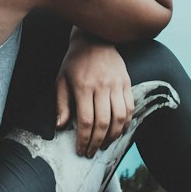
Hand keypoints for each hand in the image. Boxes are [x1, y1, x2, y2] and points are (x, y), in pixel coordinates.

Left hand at [56, 33, 135, 158]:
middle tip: (91, 152)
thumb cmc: (74, 62)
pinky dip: (125, 124)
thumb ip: (62, 104)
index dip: (84, 139)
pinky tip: (118, 132)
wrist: (94, 39)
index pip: (86, 121)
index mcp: (83, 87)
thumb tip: (61, 127)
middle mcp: (102, 86)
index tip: (80, 150)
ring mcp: (117, 84)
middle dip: (97, 142)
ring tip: (104, 145)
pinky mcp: (126, 83)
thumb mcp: (61, 80)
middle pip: (103, 123)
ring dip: (113, 136)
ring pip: (119, 118)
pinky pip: (130, 108)